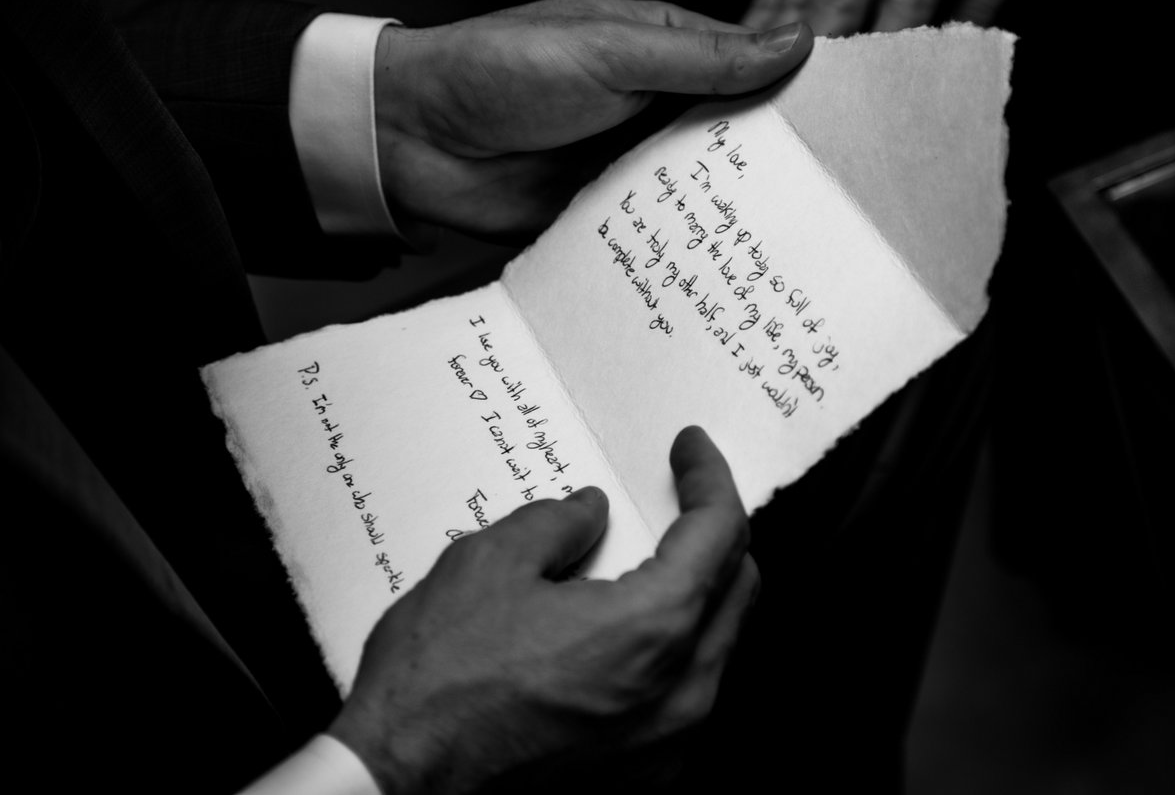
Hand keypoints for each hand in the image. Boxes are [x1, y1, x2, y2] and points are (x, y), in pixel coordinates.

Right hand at [329, 427, 758, 794]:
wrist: (399, 784)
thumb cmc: (437, 687)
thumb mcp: (489, 565)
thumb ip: (557, 524)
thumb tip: (590, 512)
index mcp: (652, 629)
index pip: (720, 533)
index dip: (710, 477)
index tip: (692, 450)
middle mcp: (679, 693)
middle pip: (737, 588)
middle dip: (715, 533)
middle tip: (679, 499)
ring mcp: (667, 745)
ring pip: (718, 646)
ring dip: (698, 593)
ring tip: (653, 561)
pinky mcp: (644, 778)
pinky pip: (687, 698)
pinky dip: (675, 652)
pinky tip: (627, 634)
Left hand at [373, 0, 812, 240]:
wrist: (411, 141)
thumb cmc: (501, 71)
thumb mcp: (609, 52)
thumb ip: (701, 57)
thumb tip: (798, 37)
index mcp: (658, 51)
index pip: (747, 69)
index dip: (795, 95)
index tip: (851, 129)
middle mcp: (650, 107)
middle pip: (730, 137)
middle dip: (773, 166)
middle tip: (836, 204)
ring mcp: (626, 164)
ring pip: (698, 191)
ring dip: (731, 213)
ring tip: (797, 247)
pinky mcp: (602, 215)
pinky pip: (654, 233)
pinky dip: (682, 248)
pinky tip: (723, 272)